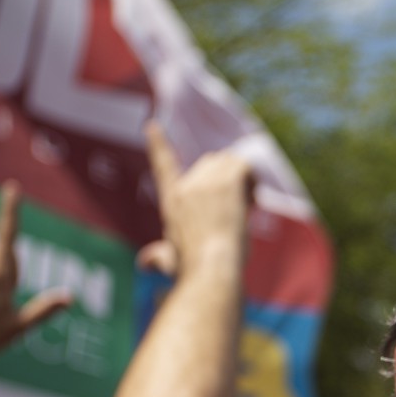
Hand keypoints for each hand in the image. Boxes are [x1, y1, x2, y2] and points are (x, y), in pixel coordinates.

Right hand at [137, 122, 251, 279]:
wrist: (210, 268)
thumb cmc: (191, 270)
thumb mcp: (170, 262)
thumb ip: (157, 258)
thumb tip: (143, 264)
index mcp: (172, 201)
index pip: (163, 165)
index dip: (158, 144)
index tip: (152, 126)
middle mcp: (186, 186)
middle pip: (211, 161)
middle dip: (227, 179)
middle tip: (236, 208)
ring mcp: (206, 181)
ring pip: (231, 162)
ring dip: (242, 180)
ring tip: (245, 207)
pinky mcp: (227, 181)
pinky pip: (245, 166)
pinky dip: (252, 181)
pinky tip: (252, 203)